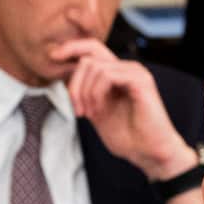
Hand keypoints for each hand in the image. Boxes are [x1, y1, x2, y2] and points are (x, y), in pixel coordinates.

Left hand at [54, 38, 197, 180]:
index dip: (70, 48)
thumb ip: (84, 93)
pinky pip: (107, 74)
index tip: (52, 58)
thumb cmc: (129, 138)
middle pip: (88, 56)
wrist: (151, 154)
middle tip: (77, 109)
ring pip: (94, 66)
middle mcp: (127, 68)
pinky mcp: (140, 81)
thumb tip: (62, 76)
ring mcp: (135, 72)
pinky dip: (96, 92)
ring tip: (88, 114)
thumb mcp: (96, 111)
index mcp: (117, 74)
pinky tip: (98, 110)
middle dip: (74, 83)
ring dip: (84, 92)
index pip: (91, 48)